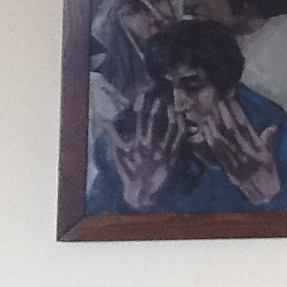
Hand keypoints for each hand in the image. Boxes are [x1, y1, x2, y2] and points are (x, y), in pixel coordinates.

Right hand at [103, 91, 185, 209]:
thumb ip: (113, 135)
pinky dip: (182, 128)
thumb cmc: (129, 171)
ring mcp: (162, 149)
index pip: (137, 118)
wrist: (142, 192)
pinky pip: (179, 139)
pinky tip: (183, 120)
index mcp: (136, 141)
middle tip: (160, 96)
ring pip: (168, 127)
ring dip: (171, 114)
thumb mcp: (118, 153)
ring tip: (172, 106)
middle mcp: (149, 143)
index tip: (142, 94)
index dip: (140, 105)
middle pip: (153, 120)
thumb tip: (103, 121)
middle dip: (157, 106)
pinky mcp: (173, 155)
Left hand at [198, 99, 280, 204]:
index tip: (233, 101)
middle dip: (225, 115)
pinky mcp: (225, 165)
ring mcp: (233, 159)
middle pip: (232, 130)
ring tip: (210, 112)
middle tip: (219, 101)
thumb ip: (268, 140)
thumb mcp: (270, 156)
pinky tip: (206, 129)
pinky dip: (211, 139)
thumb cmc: (267, 172)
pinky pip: (217, 151)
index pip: (246, 127)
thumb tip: (273, 126)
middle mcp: (244, 152)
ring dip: (215, 125)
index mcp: (256, 148)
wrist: (261, 192)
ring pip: (222, 139)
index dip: (238, 113)